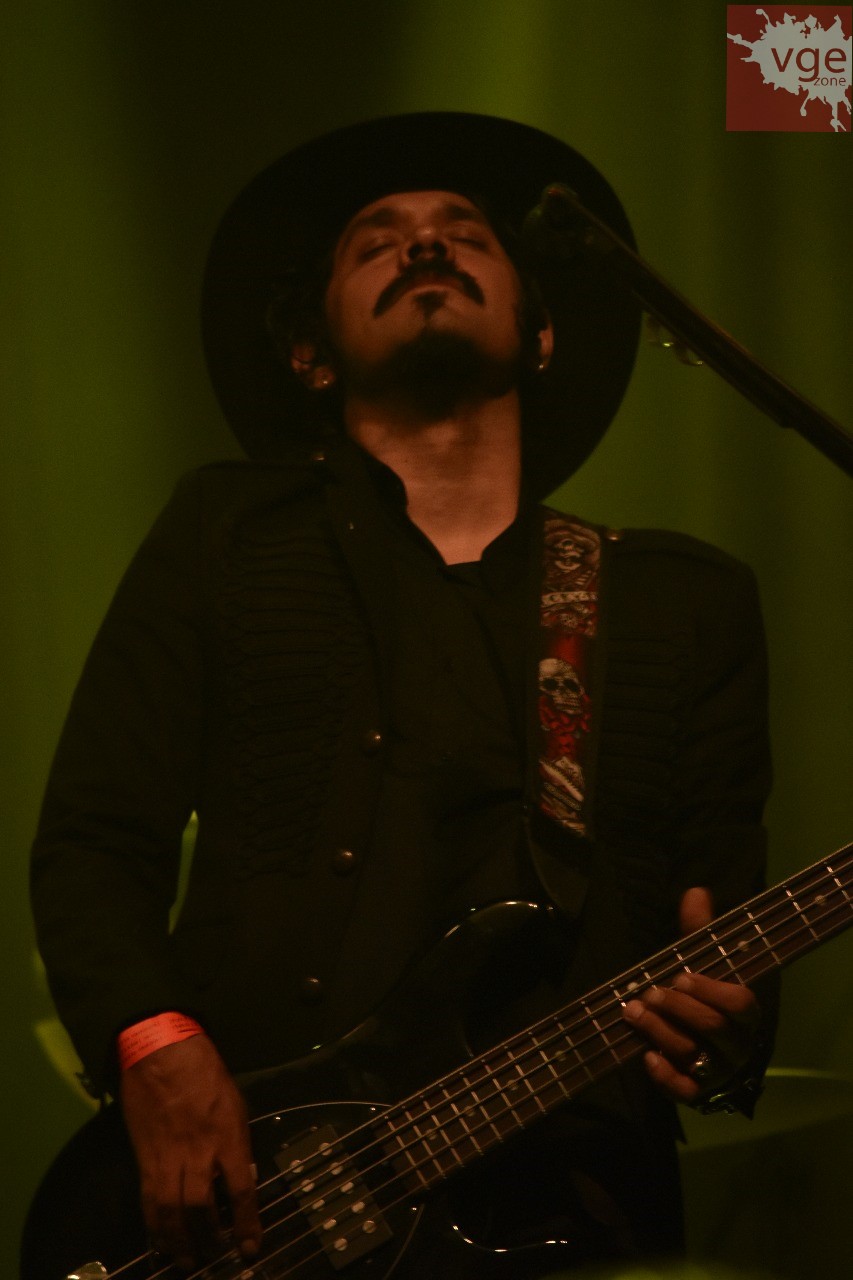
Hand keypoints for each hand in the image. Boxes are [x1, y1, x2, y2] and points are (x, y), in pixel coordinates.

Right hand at [120, 1034, 261, 1269]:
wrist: (161, 1053)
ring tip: (187, 1260)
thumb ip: (237, 1143)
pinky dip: (155, 1225)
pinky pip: (149, 1200)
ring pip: (171, 1210)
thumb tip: (241, 1175)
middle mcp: (198, 1151)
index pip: (242, 1189)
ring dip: (179, 1241)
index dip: (247, 1223)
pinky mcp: (144, 1158)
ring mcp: (168, 1156)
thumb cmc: (206, 1073)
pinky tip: (161, 1240)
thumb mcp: (235, 1105)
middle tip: (214, 1255)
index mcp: (227, 1135)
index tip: (250, 1248)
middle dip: (208, 1237)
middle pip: (201, 1206)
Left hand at [622, 887, 760, 1104]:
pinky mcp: (698, 1093)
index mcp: (745, 1013)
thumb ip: (699, 931)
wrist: (701, 1044)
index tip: (681, 976)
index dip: (710, 990)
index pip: (740, 1004)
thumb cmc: (701, 996)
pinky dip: (665, 1076)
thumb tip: (695, 891)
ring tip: (632, 1012)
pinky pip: (685, 1093)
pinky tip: (646, 1057)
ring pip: (693, 1055)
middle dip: (677, 1007)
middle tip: (650, 992)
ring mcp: (719, 1072)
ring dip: (659, 1032)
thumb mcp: (702, 961)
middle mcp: (738, 1045)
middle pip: (713, 1028)